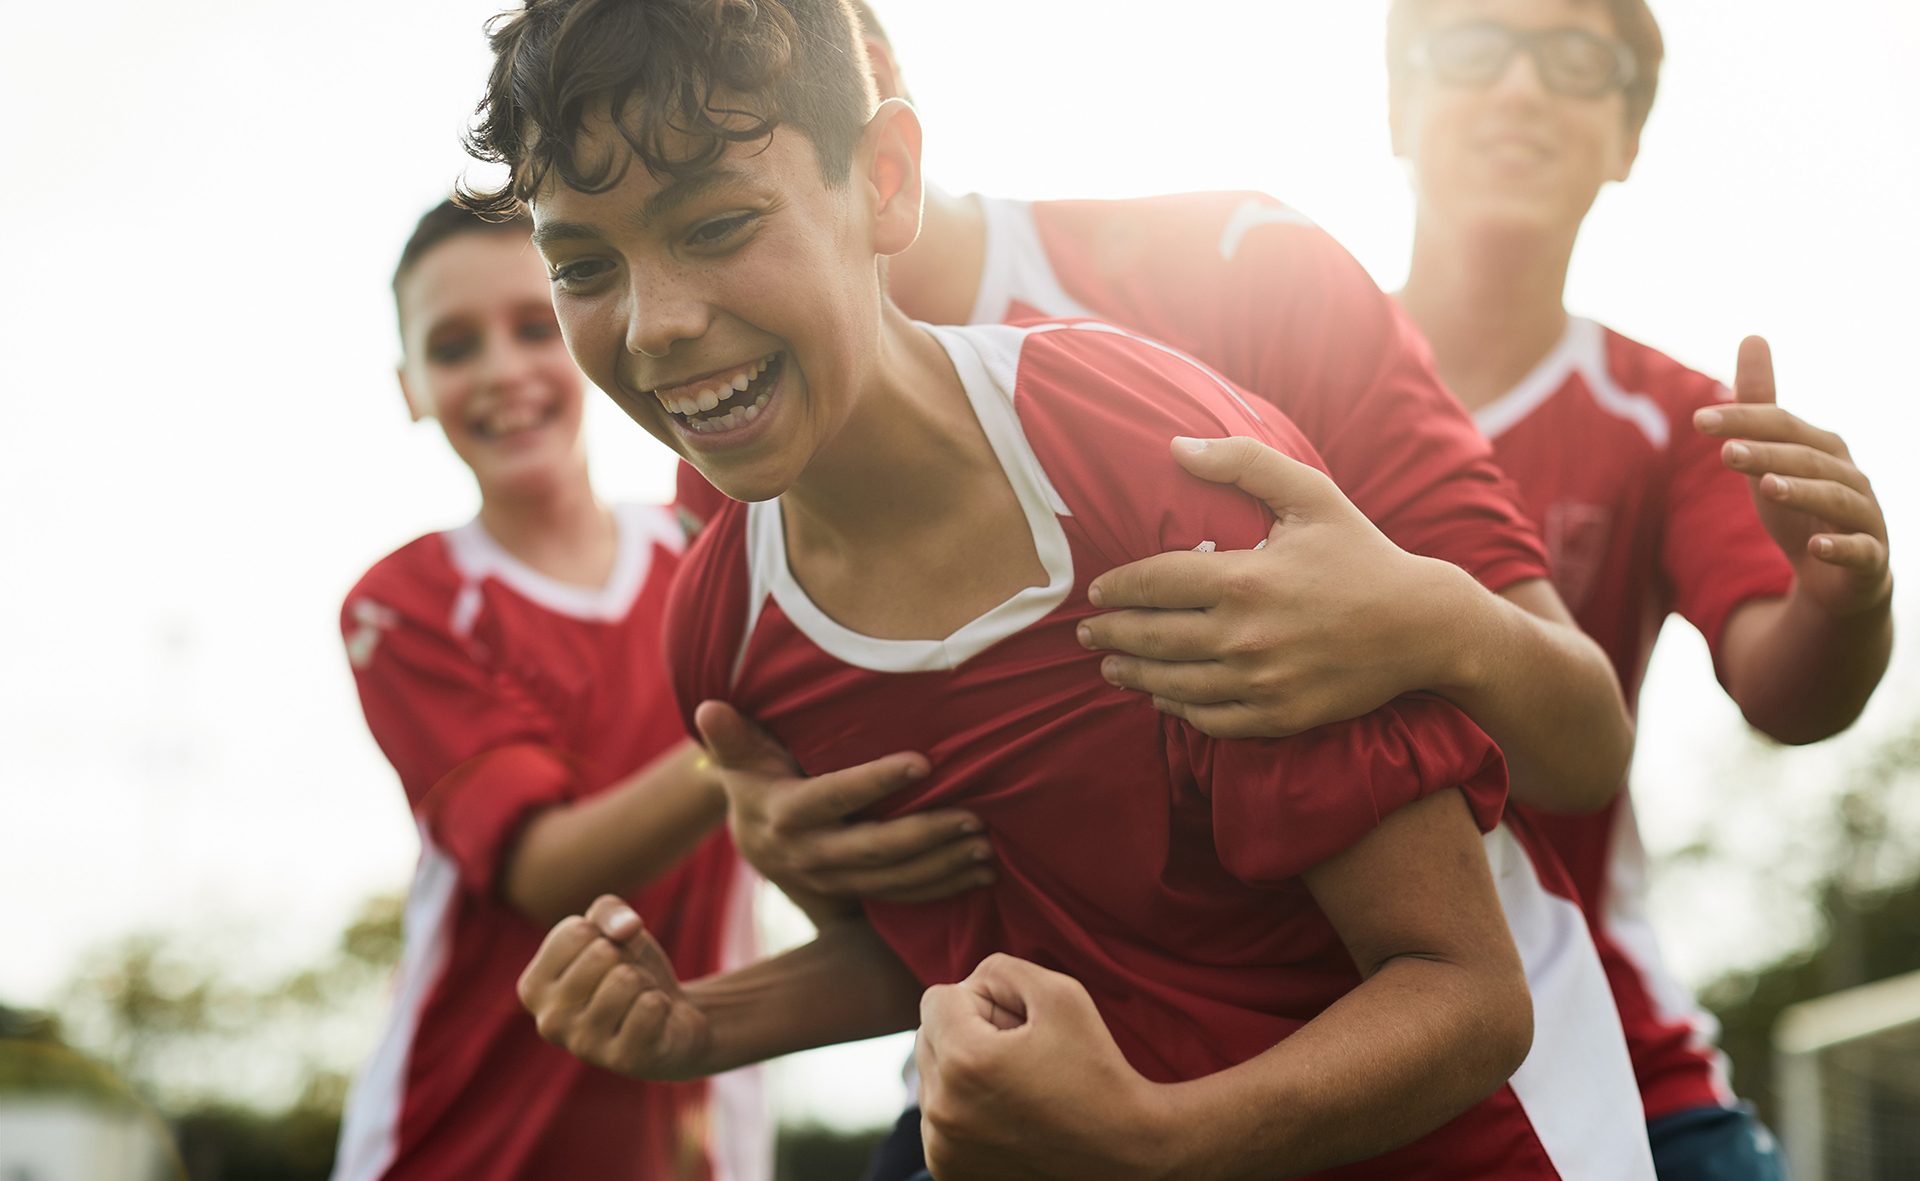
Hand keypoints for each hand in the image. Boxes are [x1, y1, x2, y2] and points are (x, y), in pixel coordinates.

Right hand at [517, 895, 710, 1078]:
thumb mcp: (613, 930)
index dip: (605, 935)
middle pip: (601, 954)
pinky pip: (650, 1006)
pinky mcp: (623, 1061)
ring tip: (638, 1000)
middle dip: (627, 958)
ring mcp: (583, 1046)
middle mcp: (549, 1022)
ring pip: (626, 980)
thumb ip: (609, 911)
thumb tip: (626, 928)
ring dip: (644, 982)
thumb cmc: (630, 969)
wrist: (671, 1016)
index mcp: (533, 988)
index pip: (575, 932)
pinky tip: (652, 1020)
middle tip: (628, 980)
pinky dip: (660, 1003)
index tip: (608, 957)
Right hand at [694, 701, 994, 904]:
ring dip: (944, 867)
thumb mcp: (739, 756)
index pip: (837, 796)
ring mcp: (834, 880)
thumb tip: (709, 709)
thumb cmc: (754, 776)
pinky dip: (942, 888)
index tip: (924, 761)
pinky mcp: (854, 893)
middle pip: (876, 849)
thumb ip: (730, 735)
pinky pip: (901, 897)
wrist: (749, 835)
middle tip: (974, 819)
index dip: (878, 780)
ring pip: (894, 880)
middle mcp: (810, 854)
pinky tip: (979, 875)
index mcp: (786, 814)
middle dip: (928, 835)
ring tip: (986, 848)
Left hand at [918, 955, 1174, 1180]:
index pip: (936, 999)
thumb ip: (1000, 969)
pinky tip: (1006, 1115)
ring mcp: (943, 1147)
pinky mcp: (949, 1172)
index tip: (1019, 1025)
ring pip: (930, 1077)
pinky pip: (936, 1117)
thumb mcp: (1060, 992)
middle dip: (967, 1033)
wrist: (1124, 1152)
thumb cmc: (1095, 1068)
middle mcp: (943, 1109)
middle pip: (927, 1037)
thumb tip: (965, 984)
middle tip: (1019, 1054)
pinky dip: (963, 1109)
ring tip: (1015, 1086)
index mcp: (965, 1060)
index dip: (982, 1001)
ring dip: (962, 1072)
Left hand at [1076, 436, 1474, 738]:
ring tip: (1110, 667)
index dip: (1118, 588)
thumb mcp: (1312, 494)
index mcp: (1246, 579)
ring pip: (1174, 685)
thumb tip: (1177, 446)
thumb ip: (1244, 462)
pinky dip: (1179, 711)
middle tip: (1086, 632)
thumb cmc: (1364, 555)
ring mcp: (1262, 681)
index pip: (1156, 582)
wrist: (1425, 627)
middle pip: (1154, 638)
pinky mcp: (1280, 715)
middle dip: (1111, 634)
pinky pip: (1212, 720)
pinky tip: (1162, 699)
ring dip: (1134, 675)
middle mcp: (1246, 635)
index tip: (1096, 590)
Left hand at [1695, 337, 1891, 617]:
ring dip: (1803, 492)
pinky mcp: (1870, 558)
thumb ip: (1760, 403)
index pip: (1782, 425)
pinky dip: (1839, 548)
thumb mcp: (1770, 454)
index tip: (1698, 420)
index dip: (1744, 420)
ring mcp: (1864, 516)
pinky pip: (1860, 551)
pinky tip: (1815, 548)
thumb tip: (1753, 335)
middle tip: (1725, 453)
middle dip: (1767, 453)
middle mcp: (1849, 475)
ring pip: (1836, 499)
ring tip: (1767, 488)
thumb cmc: (1799, 505)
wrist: (1836, 576)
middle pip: (1807, 458)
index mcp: (1823, 448)